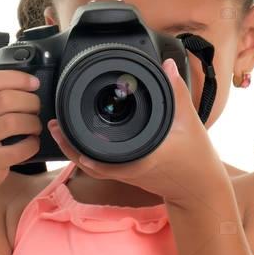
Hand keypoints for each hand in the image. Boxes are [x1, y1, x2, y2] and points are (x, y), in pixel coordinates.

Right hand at [0, 32, 42, 194]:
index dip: (17, 79)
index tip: (33, 83)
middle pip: (7, 100)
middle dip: (30, 103)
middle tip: (36, 108)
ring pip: (15, 122)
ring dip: (33, 123)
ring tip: (33, 126)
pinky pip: (19, 148)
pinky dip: (31, 145)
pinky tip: (29, 143)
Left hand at [47, 57, 222, 206]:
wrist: (200, 189)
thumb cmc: (197, 159)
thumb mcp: (189, 122)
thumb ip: (176, 92)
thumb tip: (166, 65)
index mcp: (140, 156)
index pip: (100, 150)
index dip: (77, 138)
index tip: (64, 121)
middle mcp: (128, 168)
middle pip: (87, 160)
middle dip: (68, 142)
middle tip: (53, 123)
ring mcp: (127, 174)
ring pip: (91, 166)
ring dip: (73, 150)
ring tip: (58, 131)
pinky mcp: (129, 175)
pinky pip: (100, 168)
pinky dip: (87, 156)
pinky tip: (79, 142)